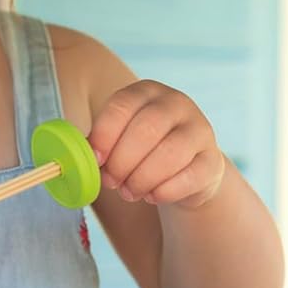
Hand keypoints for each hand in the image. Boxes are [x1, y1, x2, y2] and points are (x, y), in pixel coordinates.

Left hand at [88, 80, 225, 210]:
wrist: (185, 170)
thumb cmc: (141, 152)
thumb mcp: (118, 140)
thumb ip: (97, 145)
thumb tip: (74, 158)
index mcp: (146, 92)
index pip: (123, 105)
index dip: (105, 133)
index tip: (96, 158)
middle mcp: (176, 104)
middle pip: (146, 129)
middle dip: (123, 161)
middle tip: (111, 181)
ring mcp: (200, 130)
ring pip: (170, 154)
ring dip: (142, 179)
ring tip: (129, 191)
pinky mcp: (213, 161)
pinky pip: (189, 177)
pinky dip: (164, 191)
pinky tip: (152, 195)